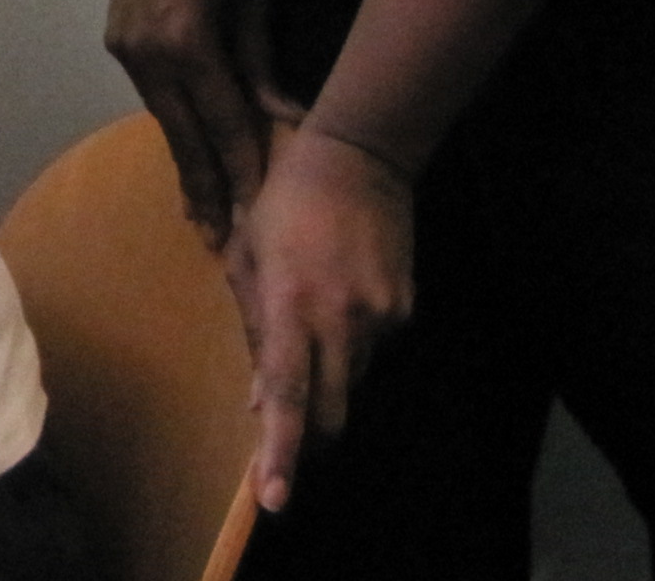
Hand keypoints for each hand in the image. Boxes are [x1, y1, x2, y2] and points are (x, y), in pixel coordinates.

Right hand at [106, 0, 286, 243]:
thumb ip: (262, 62)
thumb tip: (287, 119)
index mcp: (187, 42)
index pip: (224, 122)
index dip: (244, 170)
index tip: (261, 214)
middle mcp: (148, 56)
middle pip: (185, 138)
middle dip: (207, 192)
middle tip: (221, 245)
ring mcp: (125, 52)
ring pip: (165, 124)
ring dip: (186, 170)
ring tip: (203, 217)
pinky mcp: (117, 45)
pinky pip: (154, 101)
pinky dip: (174, 133)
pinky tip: (186, 161)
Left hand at [227, 126, 415, 514]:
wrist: (361, 157)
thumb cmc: (285, 204)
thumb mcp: (248, 258)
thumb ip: (254, 331)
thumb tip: (258, 402)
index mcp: (291, 304)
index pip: (285, 394)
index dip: (280, 451)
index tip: (274, 497)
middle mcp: (341, 319)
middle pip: (330, 411)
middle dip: (310, 434)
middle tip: (288, 430)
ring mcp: (382, 317)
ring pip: (352, 381)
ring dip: (329, 375)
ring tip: (314, 315)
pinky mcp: (407, 309)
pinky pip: (374, 350)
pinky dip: (353, 344)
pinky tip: (343, 297)